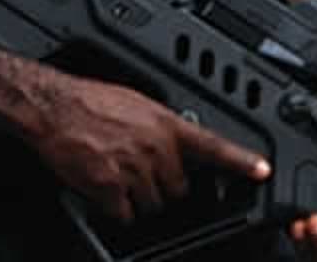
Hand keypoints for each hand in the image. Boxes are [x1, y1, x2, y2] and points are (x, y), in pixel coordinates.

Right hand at [31, 74, 270, 223]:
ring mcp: (134, 169)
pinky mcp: (111, 188)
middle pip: (180, 189)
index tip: (262, 172)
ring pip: (154, 206)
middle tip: (140, 168)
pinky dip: (118, 210)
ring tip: (119, 172)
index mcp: (165, 124)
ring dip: (140, 199)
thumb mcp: (138, 103)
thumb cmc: (90, 101)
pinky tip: (106, 188)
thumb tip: (176, 142)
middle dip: (164, 186)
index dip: (241, 161)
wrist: (54, 108)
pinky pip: (126, 215)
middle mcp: (155, 147)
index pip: (212, 145)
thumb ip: (163, 126)